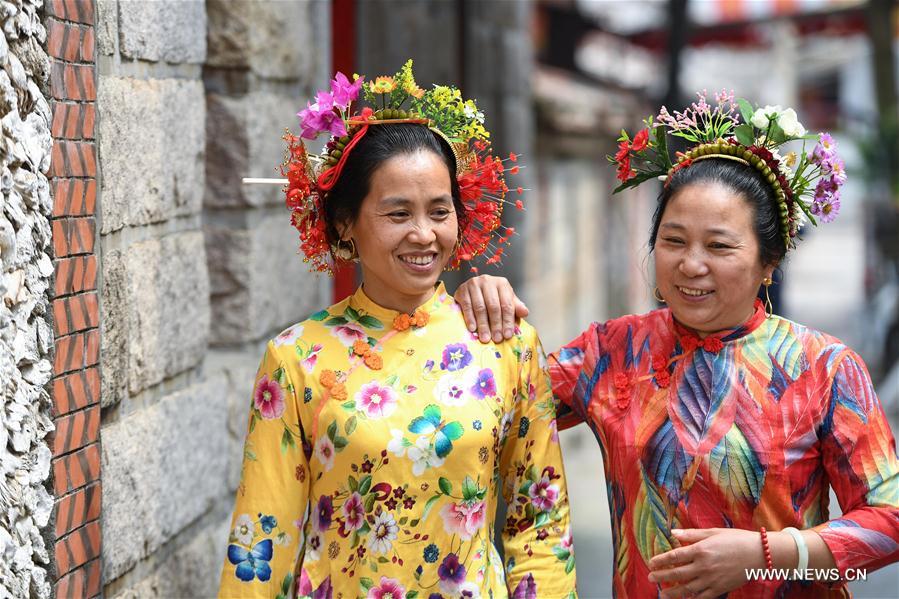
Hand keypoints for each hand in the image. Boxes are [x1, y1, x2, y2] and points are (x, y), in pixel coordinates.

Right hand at [454, 275, 528, 342]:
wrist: (471, 290)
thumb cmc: (492, 297)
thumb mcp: (505, 300)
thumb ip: (515, 307)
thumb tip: (525, 313)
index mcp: (502, 283)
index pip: (506, 304)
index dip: (508, 321)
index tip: (508, 335)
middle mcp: (488, 281)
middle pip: (493, 306)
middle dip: (496, 325)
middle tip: (497, 339)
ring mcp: (474, 284)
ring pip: (480, 307)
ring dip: (483, 325)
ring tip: (485, 338)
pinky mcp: (462, 290)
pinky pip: (467, 306)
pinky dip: (470, 318)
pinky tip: (473, 329)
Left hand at [647, 528, 765, 598]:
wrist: (759, 554)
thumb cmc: (735, 539)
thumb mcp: (712, 532)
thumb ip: (691, 534)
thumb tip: (672, 532)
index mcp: (700, 550)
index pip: (674, 557)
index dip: (660, 561)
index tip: (651, 563)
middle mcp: (703, 566)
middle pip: (677, 573)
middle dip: (662, 576)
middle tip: (651, 578)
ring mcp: (712, 579)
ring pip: (687, 589)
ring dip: (673, 592)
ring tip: (662, 594)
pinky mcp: (720, 588)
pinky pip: (702, 597)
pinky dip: (692, 598)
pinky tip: (685, 598)